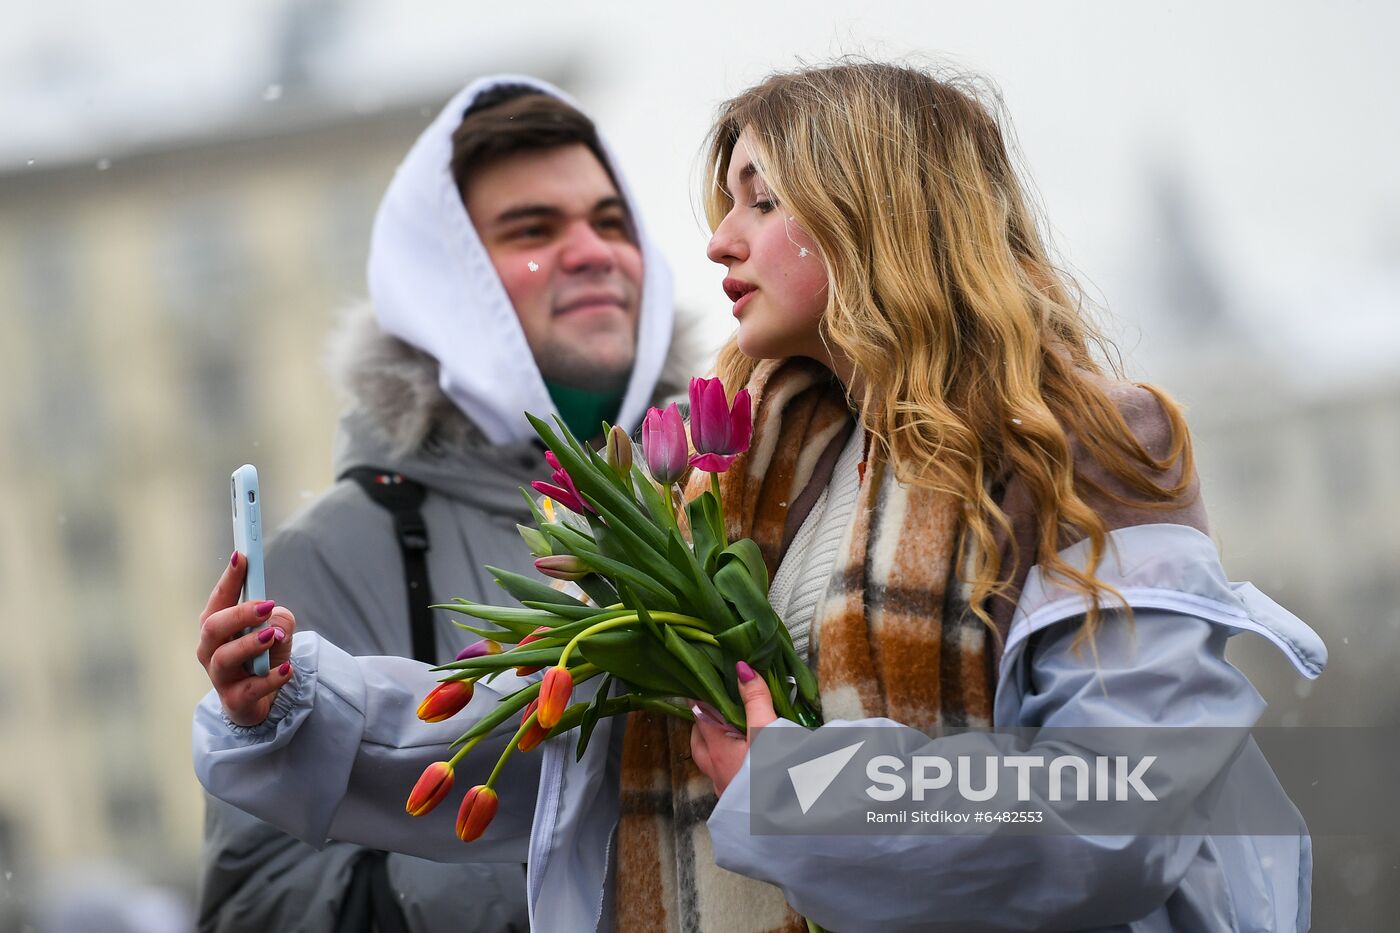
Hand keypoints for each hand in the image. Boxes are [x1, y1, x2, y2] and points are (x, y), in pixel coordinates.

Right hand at [196, 552, 296, 725]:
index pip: (219, 599)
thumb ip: (279, 619)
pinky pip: (250, 689)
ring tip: (273, 635)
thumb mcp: (277, 631)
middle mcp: (211, 650)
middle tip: (266, 605)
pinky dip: (270, 678)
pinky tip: (287, 669)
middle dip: (238, 613)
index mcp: (218, 627)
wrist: (264, 702)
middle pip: (213, 627)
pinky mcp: (235, 701)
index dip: (229, 578)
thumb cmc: (264, 659)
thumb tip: (275, 621)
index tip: (242, 556)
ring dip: (250, 643)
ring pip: (224, 657)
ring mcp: (220, 677)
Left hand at [689, 661, 776, 797]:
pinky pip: (726, 779)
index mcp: (718, 750)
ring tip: (732, 734)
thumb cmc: (775, 776)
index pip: (700, 718)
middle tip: (716, 708)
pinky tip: (746, 765)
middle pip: (699, 742)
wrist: (790, 823)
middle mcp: (717, 772)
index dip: (701, 700)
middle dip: (703, 724)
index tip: (706, 685)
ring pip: (711, 763)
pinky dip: (731, 766)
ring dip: (716, 747)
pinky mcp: (740, 805)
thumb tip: (741, 668)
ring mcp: (727, 790)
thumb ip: (756, 700)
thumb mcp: (767, 732)